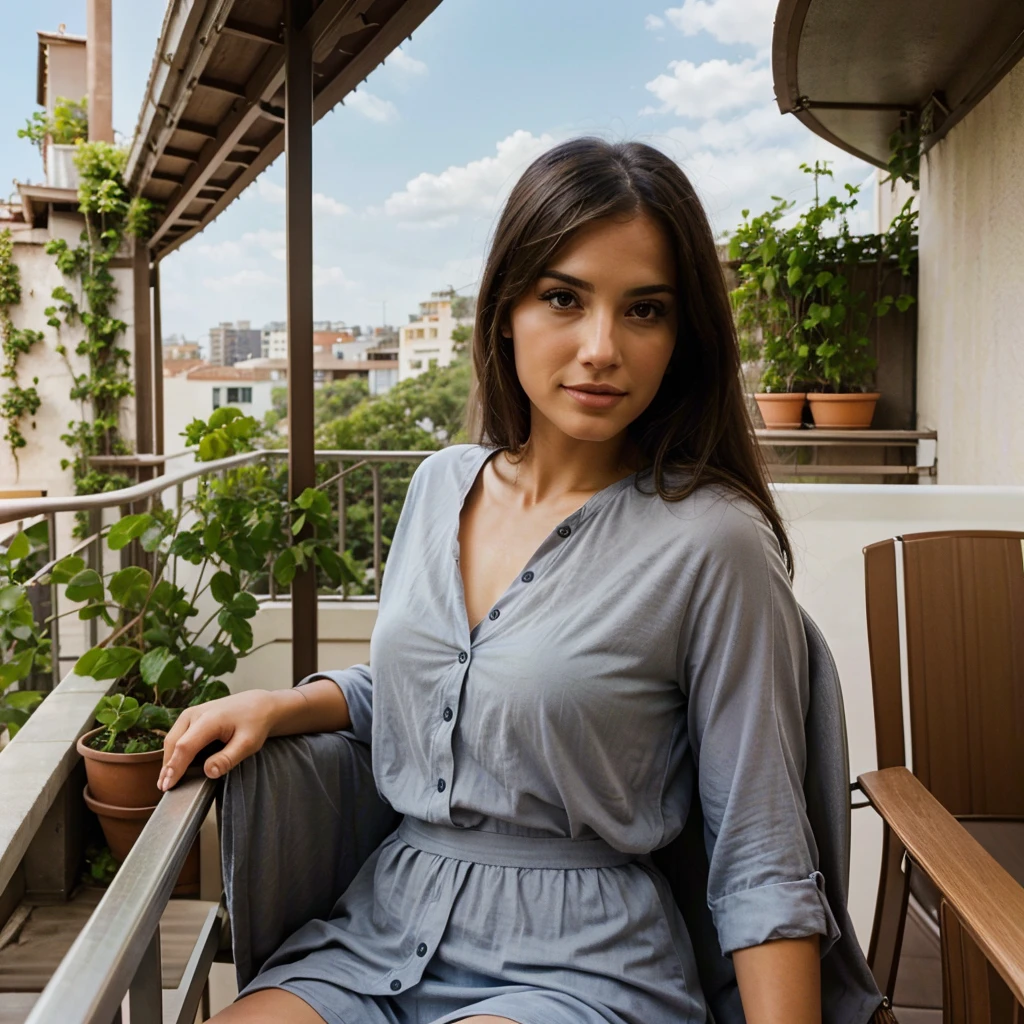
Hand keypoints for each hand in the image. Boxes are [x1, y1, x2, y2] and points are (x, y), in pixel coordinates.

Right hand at [159, 690, 277, 790]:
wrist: (259, 704)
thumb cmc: (255, 722)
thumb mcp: (249, 743)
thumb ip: (228, 758)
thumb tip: (209, 772)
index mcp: (210, 718)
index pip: (185, 746)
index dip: (175, 767)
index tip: (168, 786)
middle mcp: (196, 713)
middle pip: (173, 743)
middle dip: (167, 766)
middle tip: (164, 788)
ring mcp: (191, 713)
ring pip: (172, 739)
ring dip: (168, 759)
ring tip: (166, 780)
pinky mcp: (191, 716)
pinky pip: (177, 735)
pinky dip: (174, 751)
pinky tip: (174, 766)